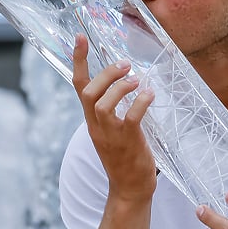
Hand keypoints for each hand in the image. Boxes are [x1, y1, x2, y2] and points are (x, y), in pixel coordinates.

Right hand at [72, 34, 156, 202]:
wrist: (129, 190)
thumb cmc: (125, 157)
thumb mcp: (112, 130)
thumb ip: (114, 109)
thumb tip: (126, 82)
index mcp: (92, 120)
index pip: (78, 86)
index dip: (78, 61)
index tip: (80, 38)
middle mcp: (96, 126)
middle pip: (88, 92)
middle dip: (105, 74)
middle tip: (125, 65)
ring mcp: (110, 135)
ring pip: (103, 104)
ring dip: (120, 87)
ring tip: (136, 80)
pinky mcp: (127, 142)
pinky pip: (130, 118)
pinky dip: (140, 102)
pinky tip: (149, 94)